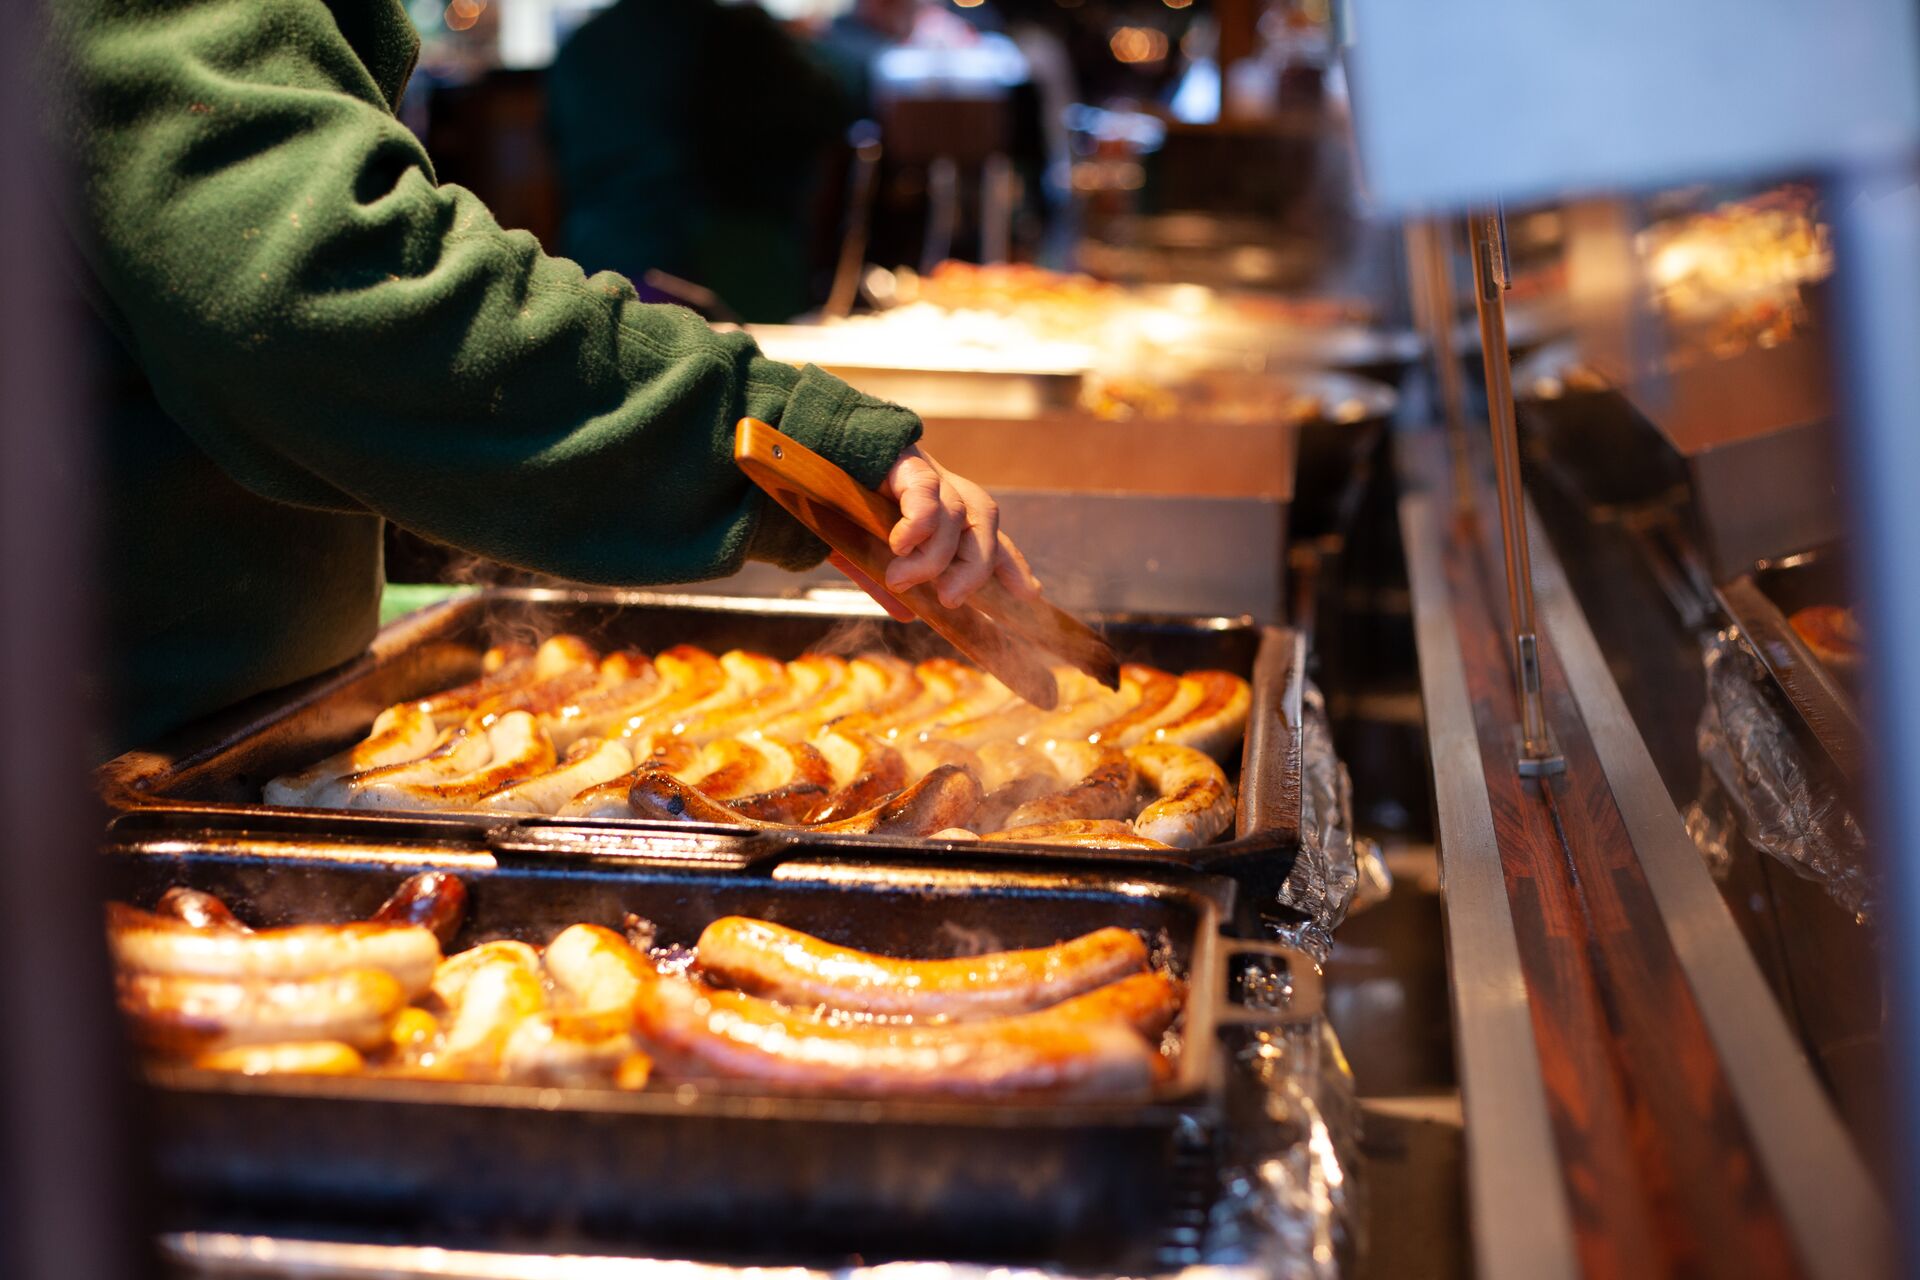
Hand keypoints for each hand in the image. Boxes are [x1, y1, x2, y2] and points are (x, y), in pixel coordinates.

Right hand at [830, 445, 1041, 612]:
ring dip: (932, 558)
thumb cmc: (831, 509)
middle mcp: (942, 488)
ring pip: (956, 515)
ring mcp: (925, 473)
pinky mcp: (903, 462)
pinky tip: (900, 546)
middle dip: (977, 566)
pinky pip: (926, 494)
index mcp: (940, 509)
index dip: (1011, 562)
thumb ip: (886, 580)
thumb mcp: (864, 554)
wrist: (797, 465)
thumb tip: (909, 613)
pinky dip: (918, 526)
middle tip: (951, 599)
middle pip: (984, 520)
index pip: (987, 534)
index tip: (1029, 593)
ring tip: (900, 579)